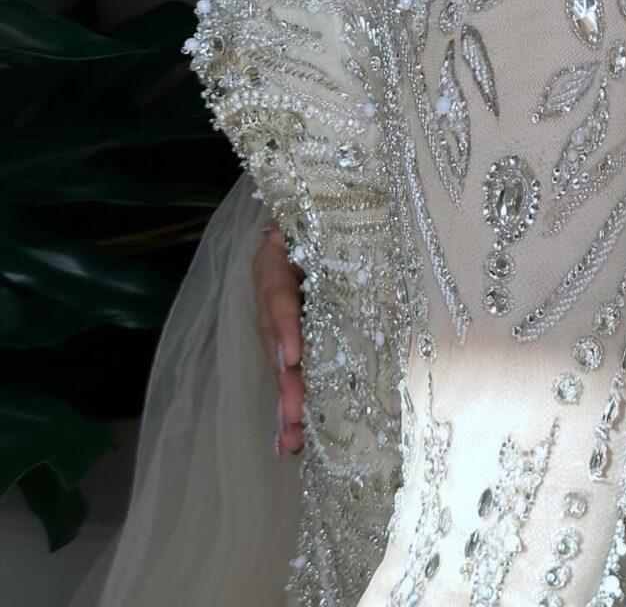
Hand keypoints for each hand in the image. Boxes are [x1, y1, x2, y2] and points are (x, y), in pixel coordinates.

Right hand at [253, 221, 304, 454]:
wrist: (313, 225)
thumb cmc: (317, 221)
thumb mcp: (307, 222)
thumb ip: (297, 231)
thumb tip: (279, 236)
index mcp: (273, 266)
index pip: (278, 298)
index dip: (284, 327)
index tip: (292, 357)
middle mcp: (272, 300)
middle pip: (277, 344)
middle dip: (286, 384)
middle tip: (294, 419)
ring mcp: (281, 325)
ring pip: (282, 367)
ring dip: (288, 406)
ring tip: (293, 441)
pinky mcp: (296, 343)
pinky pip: (292, 374)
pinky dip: (293, 407)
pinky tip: (294, 440)